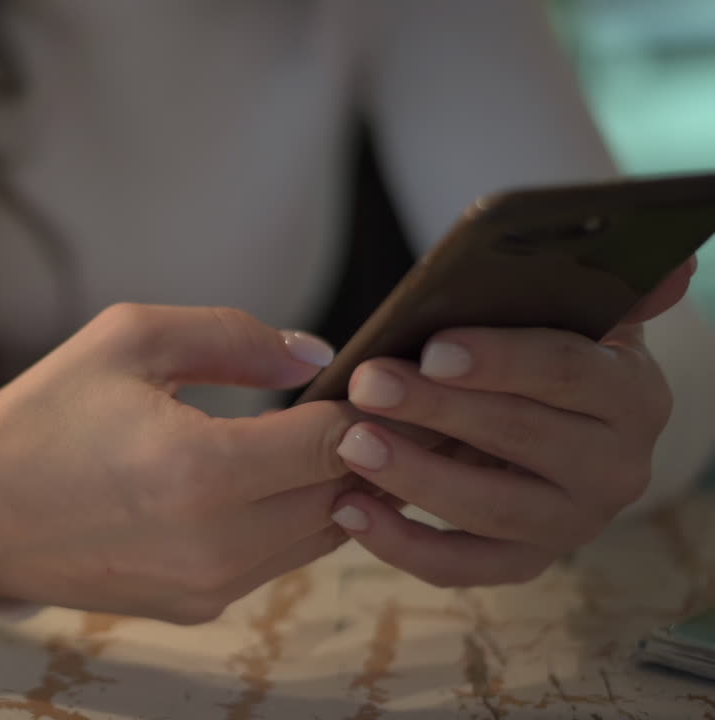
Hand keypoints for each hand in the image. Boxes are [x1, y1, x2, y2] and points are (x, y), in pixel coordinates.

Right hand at [0, 304, 363, 623]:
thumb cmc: (48, 415)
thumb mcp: (129, 339)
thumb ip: (233, 336)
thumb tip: (315, 356)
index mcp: (198, 469)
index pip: (337, 443)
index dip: (364, 406)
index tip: (364, 378)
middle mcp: (215, 542)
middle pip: (344, 495)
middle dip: (359, 448)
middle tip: (358, 404)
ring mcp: (210, 585)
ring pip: (322, 535)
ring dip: (328, 487)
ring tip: (308, 437)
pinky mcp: (199, 608)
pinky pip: (279, 561)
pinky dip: (288, 519)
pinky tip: (259, 479)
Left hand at [328, 258, 696, 586]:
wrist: (544, 421)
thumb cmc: (535, 354)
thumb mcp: (574, 314)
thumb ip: (612, 288)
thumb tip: (674, 263)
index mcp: (630, 393)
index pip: (566, 371)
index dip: (498, 360)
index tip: (432, 348)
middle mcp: (616, 466)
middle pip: (520, 434)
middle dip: (435, 408)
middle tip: (367, 385)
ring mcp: (573, 523)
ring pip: (490, 507)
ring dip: (414, 476)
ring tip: (351, 444)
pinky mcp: (527, 562)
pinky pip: (462, 566)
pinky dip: (402, 544)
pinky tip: (350, 510)